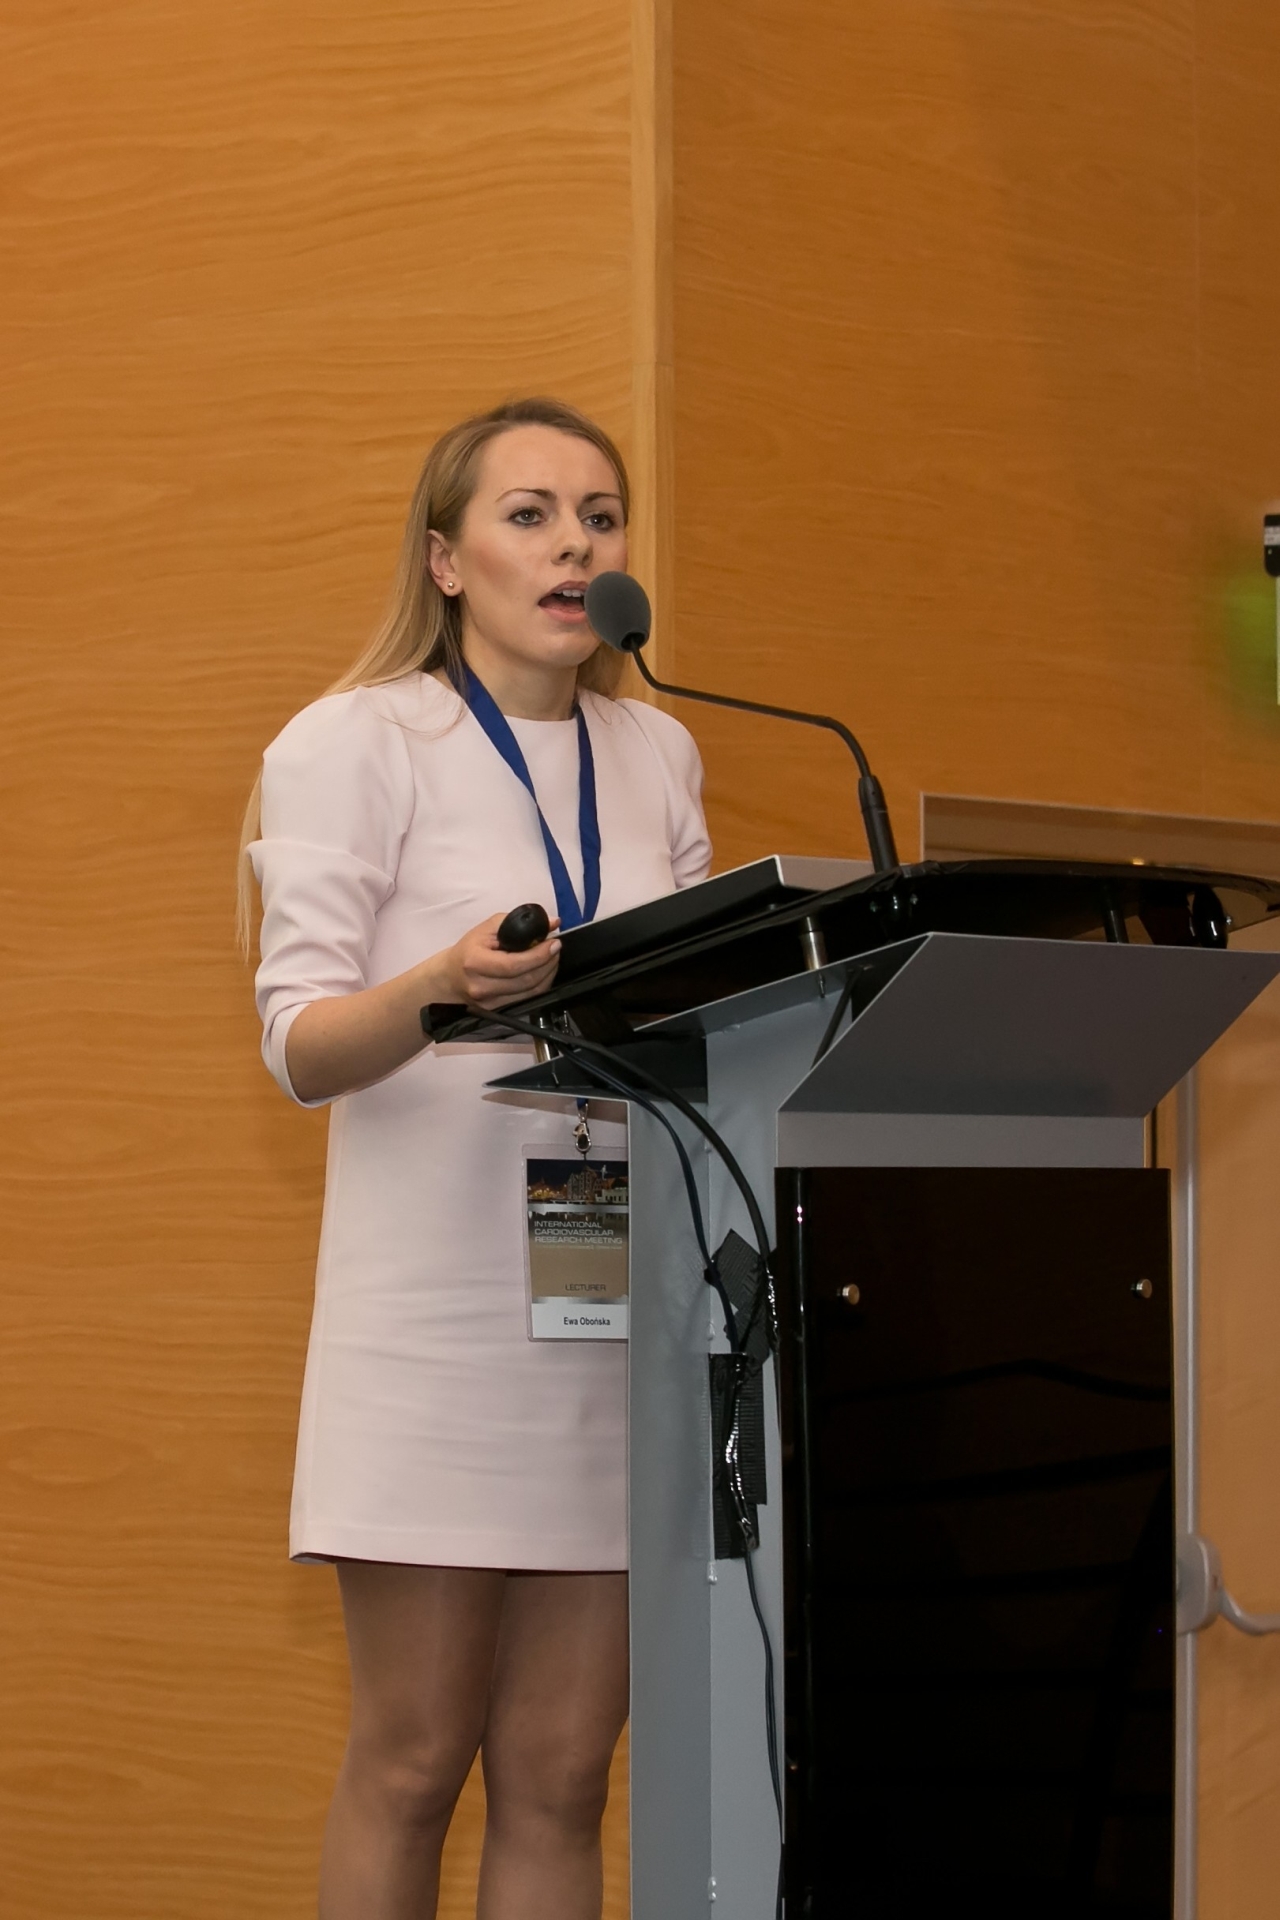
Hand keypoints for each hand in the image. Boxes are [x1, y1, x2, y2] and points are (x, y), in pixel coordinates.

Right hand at [442, 913, 561, 1009]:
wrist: (450, 977)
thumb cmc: (468, 950)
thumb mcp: (487, 928)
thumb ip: (518, 922)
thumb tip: (551, 922)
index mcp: (475, 963)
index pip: (514, 964)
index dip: (539, 955)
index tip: (553, 943)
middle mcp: (481, 986)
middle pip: (526, 980)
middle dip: (548, 962)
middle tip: (555, 948)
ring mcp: (490, 1002)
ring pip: (531, 992)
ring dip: (548, 973)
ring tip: (551, 958)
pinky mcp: (497, 1010)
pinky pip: (527, 999)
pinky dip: (540, 984)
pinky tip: (542, 971)